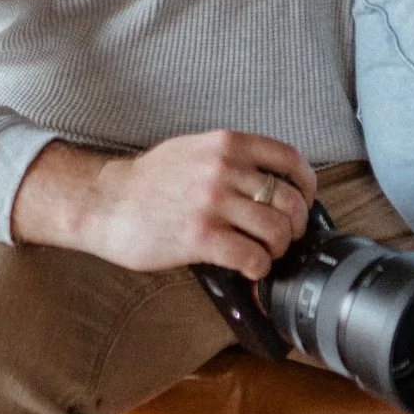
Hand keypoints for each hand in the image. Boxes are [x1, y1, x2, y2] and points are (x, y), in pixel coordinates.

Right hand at [11, 129, 316, 276]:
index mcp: (228, 143)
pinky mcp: (200, 237)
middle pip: (289, 201)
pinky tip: (249, 269)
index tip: (304, 201)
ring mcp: (213, 203)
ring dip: (277, 250)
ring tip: (264, 254)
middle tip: (283, 238)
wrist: (107, 201)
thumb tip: (273, 180)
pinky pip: (252, 257)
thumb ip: (233, 158)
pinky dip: (259, 268)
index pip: (290, 160)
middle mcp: (225, 168)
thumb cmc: (151, 180)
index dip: (306, 186)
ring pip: (276, 231)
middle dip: (294, 226)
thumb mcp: (196, 149)